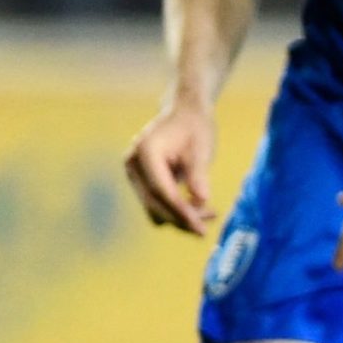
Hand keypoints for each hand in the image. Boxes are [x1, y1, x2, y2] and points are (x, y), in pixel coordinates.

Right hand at [123, 100, 218, 235]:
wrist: (185, 113)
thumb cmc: (195, 127)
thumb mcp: (201, 148)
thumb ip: (199, 174)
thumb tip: (201, 201)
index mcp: (146, 151)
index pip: (161, 191)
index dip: (180, 212)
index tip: (200, 228)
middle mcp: (133, 164)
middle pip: (155, 203)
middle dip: (180, 218)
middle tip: (206, 228)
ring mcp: (134, 174)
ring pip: (154, 208)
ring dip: (178, 216)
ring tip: (209, 215)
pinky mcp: (140, 182)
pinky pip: (156, 203)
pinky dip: (174, 209)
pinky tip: (198, 209)